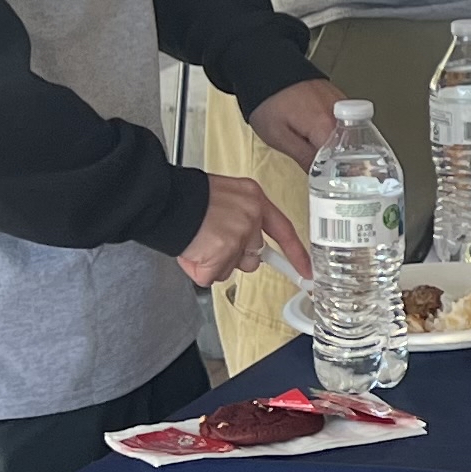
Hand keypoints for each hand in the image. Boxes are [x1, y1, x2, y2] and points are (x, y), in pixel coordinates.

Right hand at [177, 172, 307, 288]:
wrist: (164, 200)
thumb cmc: (187, 197)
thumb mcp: (224, 195)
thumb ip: (241, 215)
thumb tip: (247, 241)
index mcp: (254, 199)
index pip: (284, 230)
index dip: (296, 253)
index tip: (306, 270)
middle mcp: (251, 218)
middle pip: (253, 254)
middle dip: (234, 253)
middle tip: (212, 238)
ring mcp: (237, 239)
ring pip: (233, 267)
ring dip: (216, 261)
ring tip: (199, 241)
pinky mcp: (220, 257)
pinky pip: (213, 276)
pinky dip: (199, 269)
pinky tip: (193, 250)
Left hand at [249, 75, 347, 169]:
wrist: (266, 69)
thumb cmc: (268, 100)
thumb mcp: (279, 137)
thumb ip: (304, 158)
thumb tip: (320, 177)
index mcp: (326, 126)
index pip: (345, 162)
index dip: (336, 177)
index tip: (328, 184)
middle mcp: (341, 114)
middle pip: (352, 150)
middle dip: (342, 166)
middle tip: (326, 174)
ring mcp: (343, 105)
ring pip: (351, 138)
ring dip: (341, 151)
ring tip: (326, 157)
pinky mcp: (340, 100)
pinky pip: (346, 125)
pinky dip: (339, 136)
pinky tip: (325, 140)